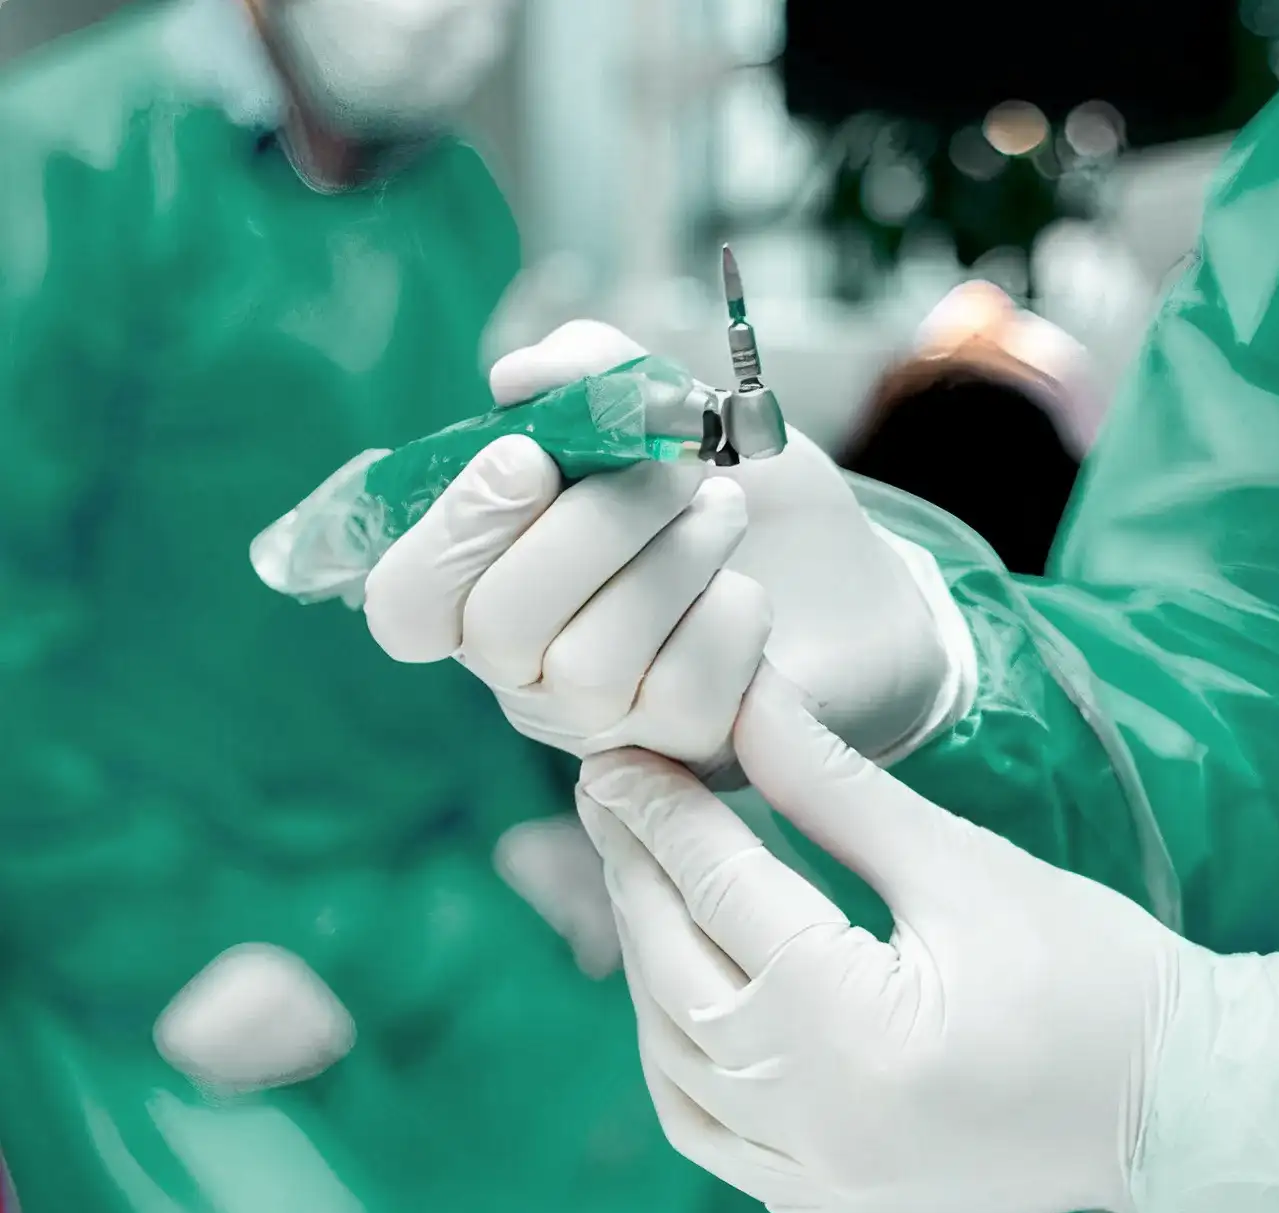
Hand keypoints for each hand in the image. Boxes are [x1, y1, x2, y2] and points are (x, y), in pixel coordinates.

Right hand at [364, 321, 965, 774]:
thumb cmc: (732, 494)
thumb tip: (518, 379)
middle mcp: (530, 671)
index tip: (529, 456)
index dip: (450, 535)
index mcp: (494, 586)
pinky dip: (727, 616)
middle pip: (502, 626)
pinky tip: (746, 590)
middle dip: (594, 526)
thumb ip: (591, 376)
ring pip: (591, 662)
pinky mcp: (683, 750)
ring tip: (725, 511)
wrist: (850, 579)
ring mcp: (604, 722)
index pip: (408, 605)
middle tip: (674, 470)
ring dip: (673, 560)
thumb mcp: (670, 413)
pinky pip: (681, 690)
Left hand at [574, 666, 1278, 1212]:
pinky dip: (671, 1051)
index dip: (659, 811)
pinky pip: (703, 1127)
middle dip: (634, 870)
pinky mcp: (824, 1200)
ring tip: (640, 871)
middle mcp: (813, 1117)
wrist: (1174, 1103)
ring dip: (644, 956)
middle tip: (609, 795)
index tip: (615, 755)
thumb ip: (832, 785)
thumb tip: (748, 699)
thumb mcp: (956, 861)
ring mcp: (812, 1175)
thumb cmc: (1089, 969)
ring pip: (671, 1052)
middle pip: (674, 969)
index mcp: (852, 1025)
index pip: (718, 892)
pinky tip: (675, 988)